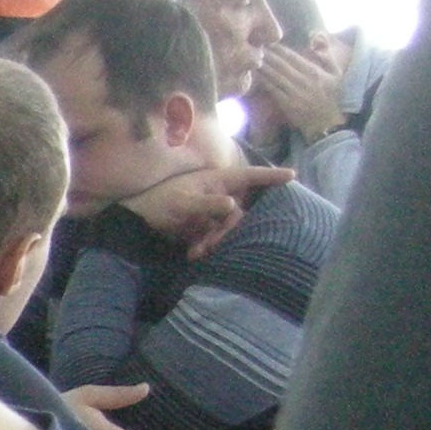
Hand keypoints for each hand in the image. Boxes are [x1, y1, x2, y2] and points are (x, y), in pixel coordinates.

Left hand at [117, 160, 295, 257]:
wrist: (138, 224)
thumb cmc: (159, 204)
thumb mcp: (182, 203)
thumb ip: (207, 204)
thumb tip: (233, 205)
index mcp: (218, 180)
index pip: (249, 176)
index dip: (271, 176)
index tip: (292, 175)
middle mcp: (221, 194)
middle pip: (242, 211)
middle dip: (230, 229)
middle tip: (211, 245)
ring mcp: (215, 211)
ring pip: (231, 227)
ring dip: (217, 241)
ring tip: (197, 252)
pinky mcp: (208, 227)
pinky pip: (219, 237)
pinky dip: (210, 246)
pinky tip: (194, 254)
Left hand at [245, 40, 345, 144]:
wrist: (330, 123)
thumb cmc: (334, 97)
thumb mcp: (336, 74)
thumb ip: (326, 55)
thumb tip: (317, 37)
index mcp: (315, 72)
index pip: (293, 57)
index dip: (279, 49)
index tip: (268, 41)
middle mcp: (304, 81)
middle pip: (281, 65)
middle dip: (267, 55)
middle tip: (254, 46)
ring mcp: (295, 93)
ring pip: (275, 76)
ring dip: (262, 67)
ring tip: (251, 58)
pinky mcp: (288, 105)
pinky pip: (273, 91)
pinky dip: (264, 82)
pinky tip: (254, 76)